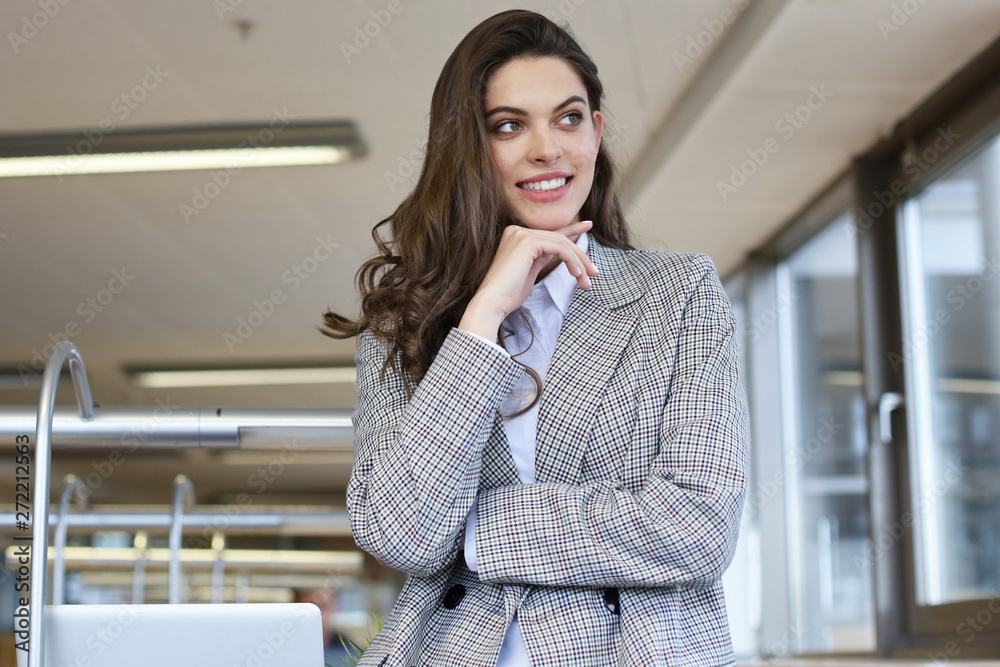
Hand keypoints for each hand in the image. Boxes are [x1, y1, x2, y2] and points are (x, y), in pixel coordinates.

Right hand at [459, 220, 598, 339]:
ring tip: (587, 280)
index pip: (550, 232)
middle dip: (580, 256)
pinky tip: (577, 274)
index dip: (571, 229)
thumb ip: (543, 257)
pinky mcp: (527, 241)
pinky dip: (571, 261)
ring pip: (562, 243)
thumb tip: (564, 254)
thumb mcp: (530, 271)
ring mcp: (521, 234)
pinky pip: (559, 247)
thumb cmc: (509, 294)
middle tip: (594, 272)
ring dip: (579, 262)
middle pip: (559, 239)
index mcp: (517, 236)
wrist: (492, 302)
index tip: (588, 226)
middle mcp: (517, 230)